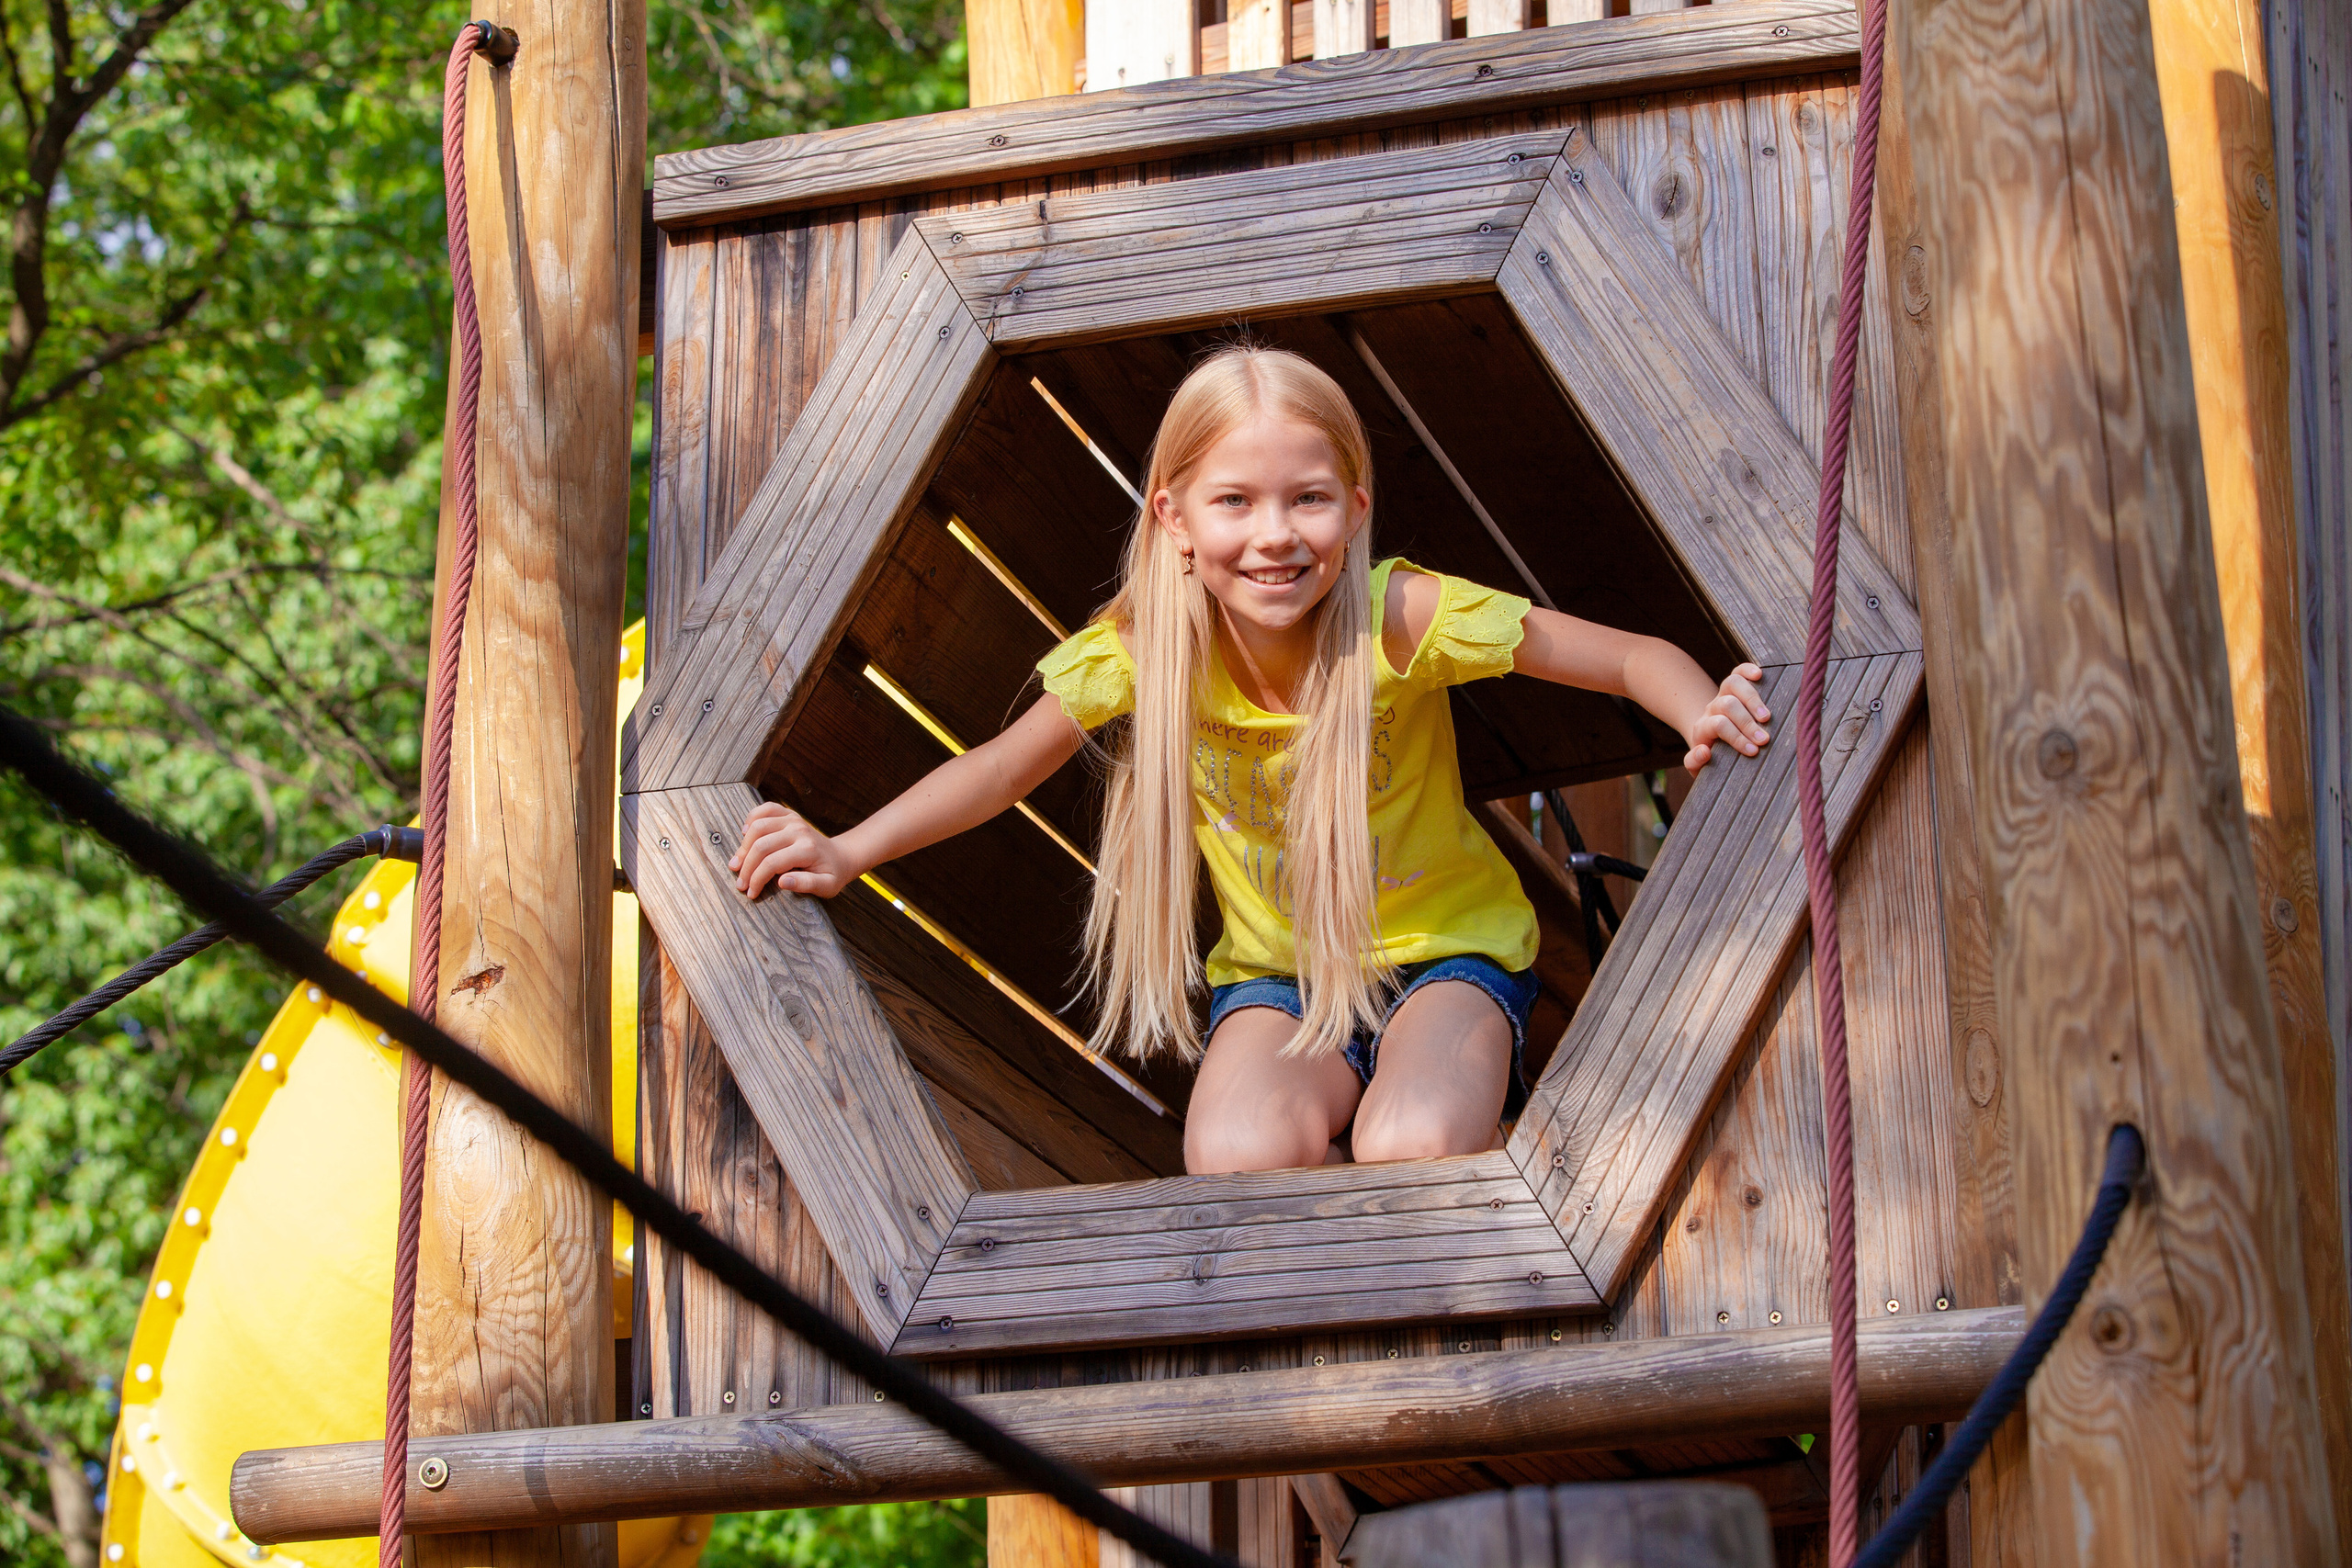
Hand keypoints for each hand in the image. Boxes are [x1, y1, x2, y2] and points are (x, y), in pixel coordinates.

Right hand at [729, 801, 856, 898]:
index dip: (756, 879)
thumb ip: (807, 885)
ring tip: (737, 865)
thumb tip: (782, 882)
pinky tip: (744, 835)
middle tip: (740, 884)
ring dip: (743, 847)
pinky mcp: (788, 814)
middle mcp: (799, 831)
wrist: (839, 856)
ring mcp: (793, 819)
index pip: (772, 863)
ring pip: (757, 827)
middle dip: (746, 867)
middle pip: (761, 846)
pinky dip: (751, 819)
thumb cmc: (831, 874)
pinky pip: (765, 809)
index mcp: (807, 849)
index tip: (751, 893)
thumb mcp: (826, 886)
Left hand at [1684, 662, 1770, 773]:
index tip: (1753, 751)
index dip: (1736, 737)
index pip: (1718, 725)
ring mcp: (1723, 695)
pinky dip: (1747, 670)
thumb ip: (1694, 763)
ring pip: (1733, 684)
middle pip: (1727, 704)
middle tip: (1764, 740)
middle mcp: (1712, 709)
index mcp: (1703, 728)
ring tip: (1767, 717)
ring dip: (1752, 699)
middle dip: (1747, 722)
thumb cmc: (1710, 759)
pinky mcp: (1734, 688)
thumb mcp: (1698, 766)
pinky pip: (1738, 672)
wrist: (1710, 743)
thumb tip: (1704, 751)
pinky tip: (1759, 675)